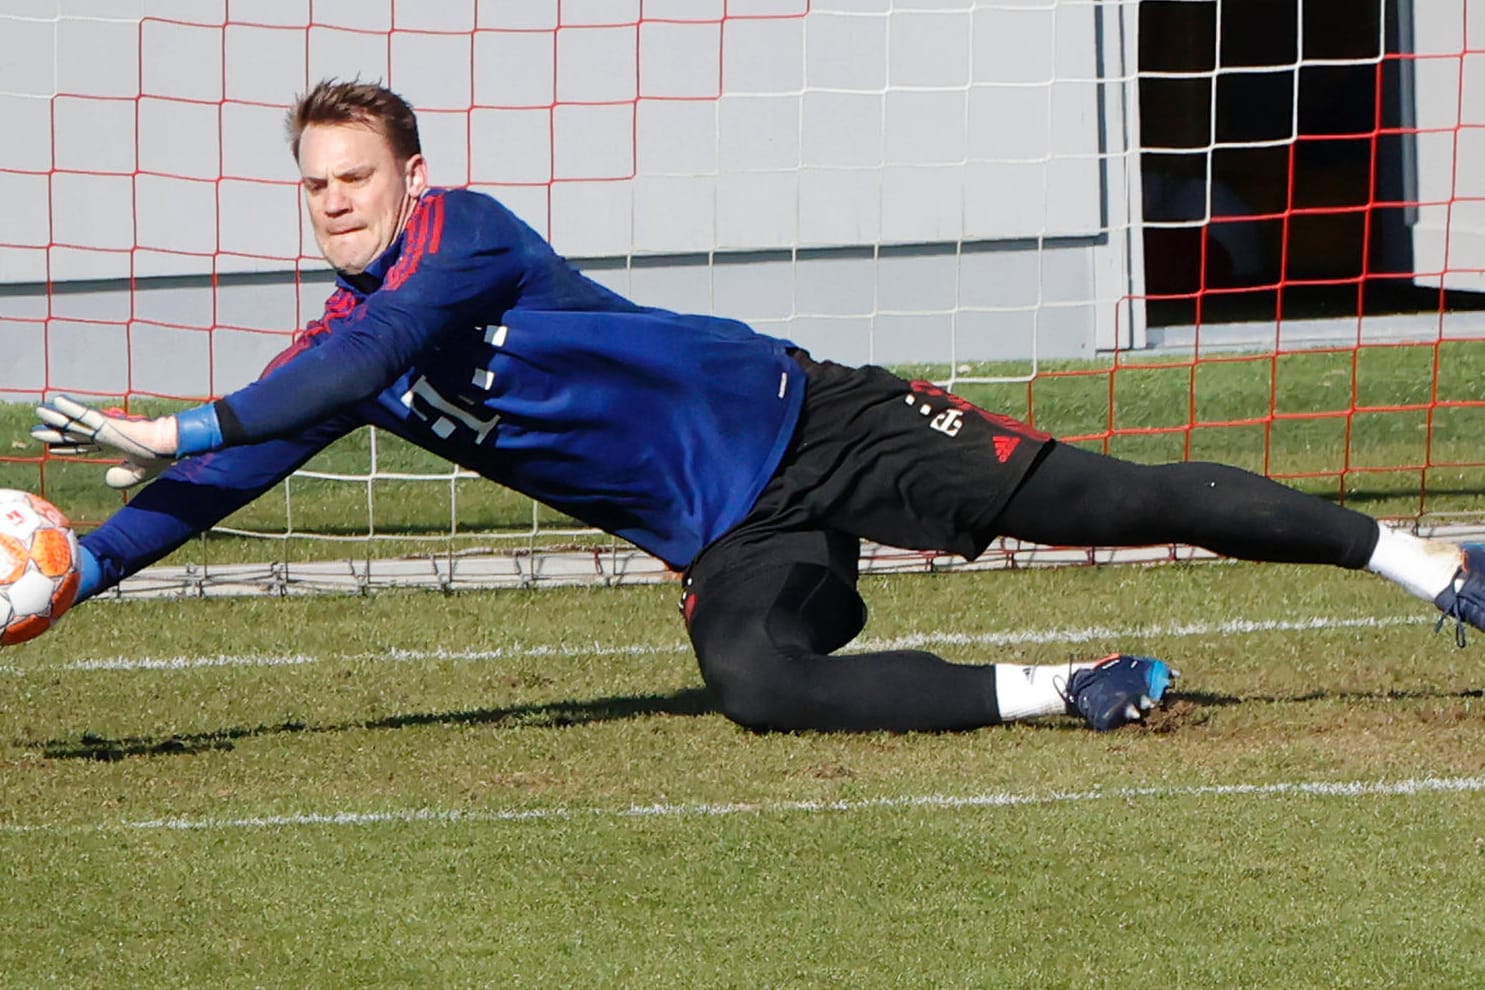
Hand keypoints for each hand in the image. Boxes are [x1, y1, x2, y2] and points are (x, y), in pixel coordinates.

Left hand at [32, 395, 178, 489]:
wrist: (171, 445)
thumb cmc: (161, 456)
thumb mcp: (140, 473)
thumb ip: (124, 477)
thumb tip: (106, 478)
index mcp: (114, 445)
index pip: (85, 446)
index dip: (68, 446)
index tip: (52, 447)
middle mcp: (106, 435)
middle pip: (75, 433)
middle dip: (55, 433)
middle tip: (35, 430)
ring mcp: (106, 428)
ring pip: (76, 423)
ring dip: (56, 417)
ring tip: (39, 411)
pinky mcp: (109, 423)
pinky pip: (86, 415)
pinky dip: (71, 408)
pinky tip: (57, 402)